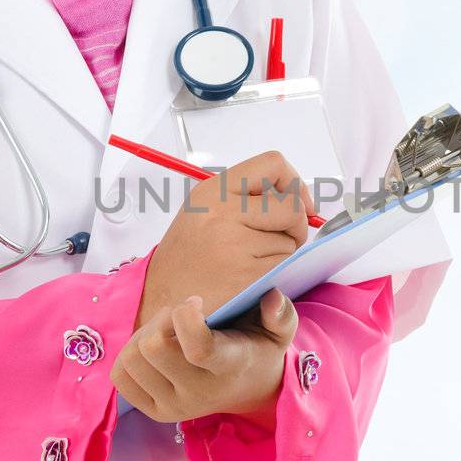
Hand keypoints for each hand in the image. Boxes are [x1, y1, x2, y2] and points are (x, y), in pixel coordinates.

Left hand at [110, 288, 298, 427]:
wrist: (250, 390)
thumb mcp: (278, 330)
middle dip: (161, 319)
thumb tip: (270, 298)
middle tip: (179, 315)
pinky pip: (120, 376)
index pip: (197, 347)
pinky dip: (131, 355)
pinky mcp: (155, 413)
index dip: (185, 315)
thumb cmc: (259, 349)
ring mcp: (174, 406)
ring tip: (167, 332)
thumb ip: (281, 313)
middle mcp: (199, 393)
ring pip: (132, 359)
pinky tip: (154, 350)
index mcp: (229, 369)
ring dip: (144, 335)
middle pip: (152, 348)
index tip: (196, 302)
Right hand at [134, 151, 315, 329]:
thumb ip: (245, 196)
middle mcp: (223, 212)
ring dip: (281, 251)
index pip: (273, 164)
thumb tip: (297, 195)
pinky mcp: (246, 274)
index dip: (294, 182)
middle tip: (283, 236)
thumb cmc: (188, 254)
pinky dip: (275, 271)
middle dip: (297, 224)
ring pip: (290, 240)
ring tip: (251, 258)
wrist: (161, 296)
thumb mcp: (204, 210)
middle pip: (291, 206)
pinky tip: (250, 275)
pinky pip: (282, 266)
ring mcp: (235, 244)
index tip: (299, 201)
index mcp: (213, 191)